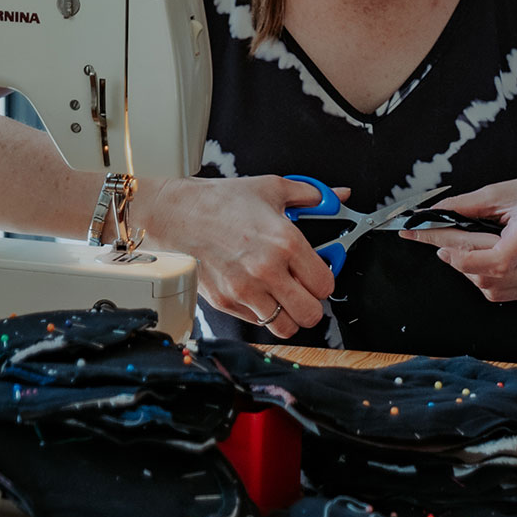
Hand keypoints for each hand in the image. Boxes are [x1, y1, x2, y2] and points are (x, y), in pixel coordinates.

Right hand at [140, 175, 340, 339]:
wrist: (178, 214)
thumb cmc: (222, 201)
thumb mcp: (273, 189)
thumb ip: (312, 195)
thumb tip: (338, 197)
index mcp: (287, 243)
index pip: (326, 285)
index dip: (324, 281)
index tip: (317, 275)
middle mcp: (268, 270)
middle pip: (311, 314)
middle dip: (312, 304)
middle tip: (303, 291)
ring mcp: (246, 290)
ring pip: (285, 327)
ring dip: (288, 315)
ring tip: (282, 298)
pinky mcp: (226, 302)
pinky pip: (257, 322)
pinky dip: (262, 313)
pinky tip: (257, 292)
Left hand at [398, 176, 516, 301]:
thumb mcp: (510, 190)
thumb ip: (470, 204)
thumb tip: (436, 212)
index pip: (491, 259)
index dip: (455, 252)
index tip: (423, 238)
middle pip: (483, 273)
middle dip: (453, 253)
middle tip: (433, 235)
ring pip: (487, 287)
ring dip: (467, 266)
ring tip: (466, 243)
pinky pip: (499, 292)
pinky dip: (482, 277)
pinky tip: (483, 257)